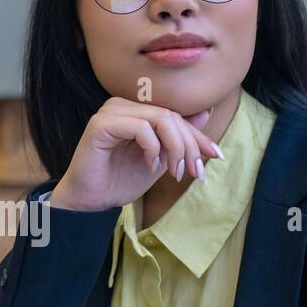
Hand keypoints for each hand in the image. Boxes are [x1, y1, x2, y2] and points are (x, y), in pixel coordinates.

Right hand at [48, 96, 224, 211]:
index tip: (216, 156)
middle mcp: (122, 105)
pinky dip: (152, 148)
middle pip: (171, 116)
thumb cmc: (119, 181)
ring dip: (175, 148)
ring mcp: (110, 112)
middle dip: (189, 146)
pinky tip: (150, 166)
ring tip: (174, 172)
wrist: (90, 201)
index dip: (198, 136)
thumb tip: (207, 111)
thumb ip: (178, 138)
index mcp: (134, 110)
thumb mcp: (159, 160)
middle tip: (194, 173)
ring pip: (159, 119)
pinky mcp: (101, 124)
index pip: (175, 116)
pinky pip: (140, 127)